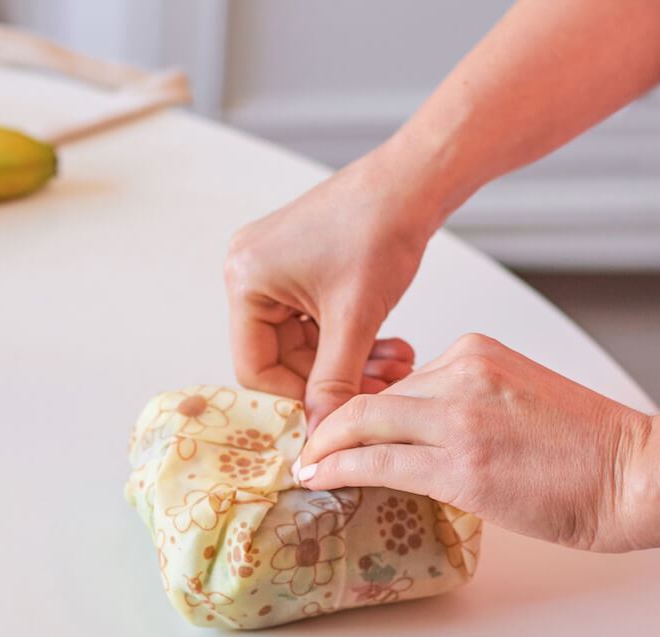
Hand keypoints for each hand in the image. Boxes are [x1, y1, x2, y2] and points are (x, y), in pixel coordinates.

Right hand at [224, 143, 445, 431]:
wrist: (414, 181)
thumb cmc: (380, 231)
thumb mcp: (355, 318)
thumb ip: (333, 381)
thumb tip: (320, 432)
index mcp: (245, 281)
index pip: (254, 367)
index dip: (294, 397)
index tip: (334, 414)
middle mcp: (248, 272)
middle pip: (281, 355)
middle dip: (332, 378)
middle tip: (381, 391)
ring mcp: (273, 268)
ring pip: (305, 342)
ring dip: (349, 361)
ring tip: (395, 368)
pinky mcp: (299, 266)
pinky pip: (316, 321)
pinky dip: (351, 338)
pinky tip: (389, 347)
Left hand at [293, 333, 651, 551]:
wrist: (633, 473)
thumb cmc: (586, 444)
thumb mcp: (516, 390)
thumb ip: (465, 394)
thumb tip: (416, 423)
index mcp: (474, 351)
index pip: (400, 379)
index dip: (364, 407)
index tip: (342, 424)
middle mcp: (460, 375)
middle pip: (371, 396)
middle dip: (330, 422)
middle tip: (308, 443)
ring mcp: (457, 419)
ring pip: (364, 423)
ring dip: (325, 445)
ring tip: (306, 463)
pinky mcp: (457, 465)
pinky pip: (376, 461)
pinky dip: (338, 468)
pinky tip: (319, 476)